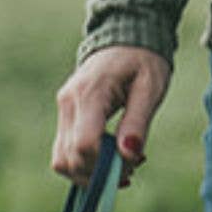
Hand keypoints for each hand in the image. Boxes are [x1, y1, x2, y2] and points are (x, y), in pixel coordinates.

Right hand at [53, 46, 171, 184]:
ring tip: (118, 165)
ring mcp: (63, 111)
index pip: (84, 145)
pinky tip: (107, 158)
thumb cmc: (143, 60)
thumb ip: (137, 123)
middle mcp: (68, 103)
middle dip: (99, 174)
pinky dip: (84, 164)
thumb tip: (128, 156)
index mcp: (90, 93)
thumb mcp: (150, 89)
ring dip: (89, 173)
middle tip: (129, 169)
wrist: (126, 37)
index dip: (105, 164)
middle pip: (70, 158)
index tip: (131, 164)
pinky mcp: (64, 117)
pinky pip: (65, 153)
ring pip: (61, 161)